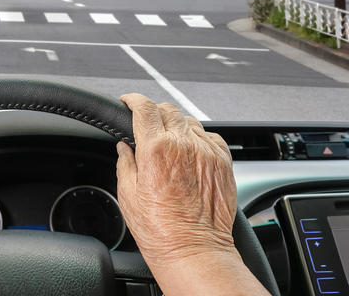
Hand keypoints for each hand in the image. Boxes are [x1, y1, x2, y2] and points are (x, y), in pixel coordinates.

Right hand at [116, 94, 235, 266]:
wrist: (194, 250)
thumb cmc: (160, 230)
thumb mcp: (128, 195)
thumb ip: (125, 163)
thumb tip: (124, 148)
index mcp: (156, 150)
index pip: (144, 108)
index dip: (133, 99)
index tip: (129, 101)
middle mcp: (184, 145)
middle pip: (167, 110)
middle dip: (153, 113)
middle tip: (147, 126)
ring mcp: (206, 152)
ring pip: (189, 121)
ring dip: (176, 125)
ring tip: (169, 144)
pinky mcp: (223, 162)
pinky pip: (210, 136)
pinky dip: (198, 138)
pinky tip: (190, 153)